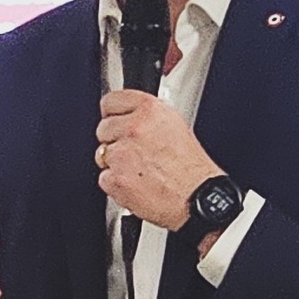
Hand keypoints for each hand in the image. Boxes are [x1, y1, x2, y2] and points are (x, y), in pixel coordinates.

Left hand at [96, 90, 220, 227]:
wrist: (195, 197)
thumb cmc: (191, 168)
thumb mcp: (175, 126)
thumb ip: (147, 117)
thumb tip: (129, 116)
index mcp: (150, 110)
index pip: (111, 101)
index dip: (112, 113)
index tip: (114, 119)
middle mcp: (134, 128)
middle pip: (103, 128)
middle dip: (114, 141)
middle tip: (134, 153)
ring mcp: (122, 154)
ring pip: (102, 154)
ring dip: (115, 163)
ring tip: (139, 171)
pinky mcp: (115, 178)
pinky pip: (104, 178)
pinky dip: (116, 184)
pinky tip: (136, 184)